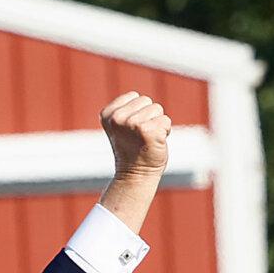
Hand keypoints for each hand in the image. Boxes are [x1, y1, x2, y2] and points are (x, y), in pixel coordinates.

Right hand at [96, 92, 170, 234]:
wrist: (135, 176)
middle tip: (141, 136)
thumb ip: (127, 109)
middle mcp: (118, 118)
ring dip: (157, 123)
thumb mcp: (121, 126)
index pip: (134, 96)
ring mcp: (132, 124)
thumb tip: (143, 100)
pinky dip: (165, 132)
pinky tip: (154, 143)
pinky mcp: (148, 131)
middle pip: (146, 100)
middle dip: (149, 116)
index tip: (132, 130)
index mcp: (107, 114)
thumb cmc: (131, 149)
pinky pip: (165, 121)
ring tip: (147, 139)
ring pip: (157, 109)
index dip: (138, 111)